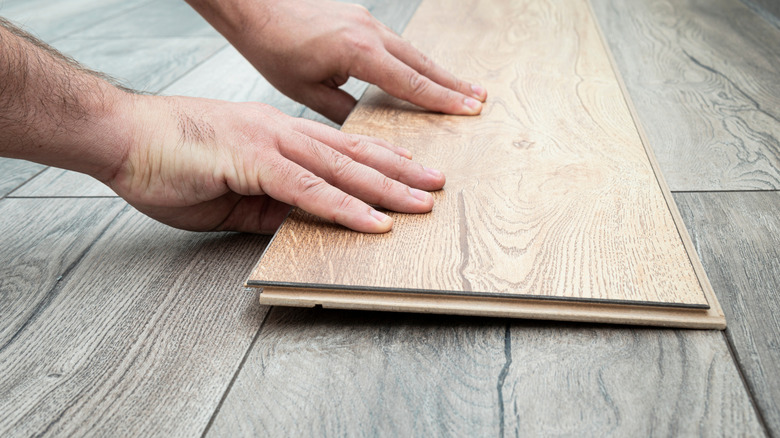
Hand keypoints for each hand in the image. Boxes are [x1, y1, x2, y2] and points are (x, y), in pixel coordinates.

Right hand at [109, 94, 445, 232]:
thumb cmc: (167, 159)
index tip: (408, 172)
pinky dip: (344, 206)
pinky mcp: (253, 161)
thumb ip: (269, 205)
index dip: (377, 162)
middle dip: (399, 172)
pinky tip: (374, 221)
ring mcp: (270, 143)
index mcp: (276, 136)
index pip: (338, 150)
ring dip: (386, 189)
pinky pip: (309, 189)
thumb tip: (301, 222)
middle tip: (436, 185)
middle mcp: (281, 134)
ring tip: (423, 203)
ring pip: (341, 169)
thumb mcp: (230, 193)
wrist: (121, 136)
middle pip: (352, 155)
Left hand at [188, 0, 486, 123]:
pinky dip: (418, 60)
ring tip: (464, 88)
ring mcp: (368, 21)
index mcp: (358, 52)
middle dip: (453, 84)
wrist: (255, 5)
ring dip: (440, 71)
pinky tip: (427, 71)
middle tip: (481, 100)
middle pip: (422, 63)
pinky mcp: (361, 18)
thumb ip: (342, 110)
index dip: (442, 99)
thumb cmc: (273, 46)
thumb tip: (366, 129)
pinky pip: (398, 43)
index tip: (468, 110)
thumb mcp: (304, 90)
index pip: (411, 82)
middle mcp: (369, 32)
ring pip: (413, 51)